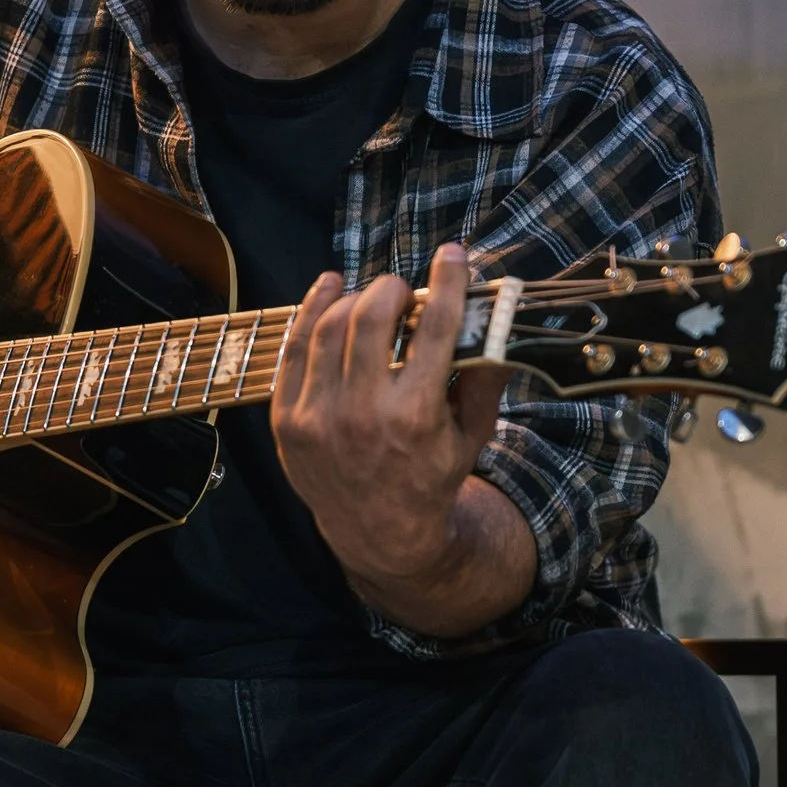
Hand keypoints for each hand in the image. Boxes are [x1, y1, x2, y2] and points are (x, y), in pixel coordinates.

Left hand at [271, 245, 528, 629]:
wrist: (378, 532)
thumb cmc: (430, 477)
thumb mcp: (472, 436)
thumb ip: (486, 379)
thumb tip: (499, 319)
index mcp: (417, 416)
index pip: (435, 329)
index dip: (448, 283)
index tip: (454, 254)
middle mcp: (364, 414)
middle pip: (372, 317)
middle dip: (392, 289)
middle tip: (403, 289)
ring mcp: (319, 416)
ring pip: (330, 326)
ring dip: (354, 298)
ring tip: (371, 296)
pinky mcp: (287, 419)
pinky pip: (294, 348)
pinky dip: (310, 310)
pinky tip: (328, 290)